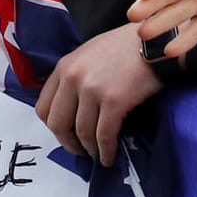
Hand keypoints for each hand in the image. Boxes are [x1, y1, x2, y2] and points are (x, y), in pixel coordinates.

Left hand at [36, 24, 163, 166]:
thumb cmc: (123, 46)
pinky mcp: (114, 101)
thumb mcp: (88, 54)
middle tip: (80, 150)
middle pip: (58, 124)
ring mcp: (92, 90)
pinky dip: (106, 151)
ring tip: (98, 154)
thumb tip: (70, 108)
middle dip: (68, 143)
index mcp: (63, 67)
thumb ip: (73, 76)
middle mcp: (73, 78)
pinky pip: (104, 135)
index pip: (43, 108)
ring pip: (82, 133)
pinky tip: (109, 156)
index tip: (65, 135)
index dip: (53, 128)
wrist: (153, 40)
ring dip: (90, 149)